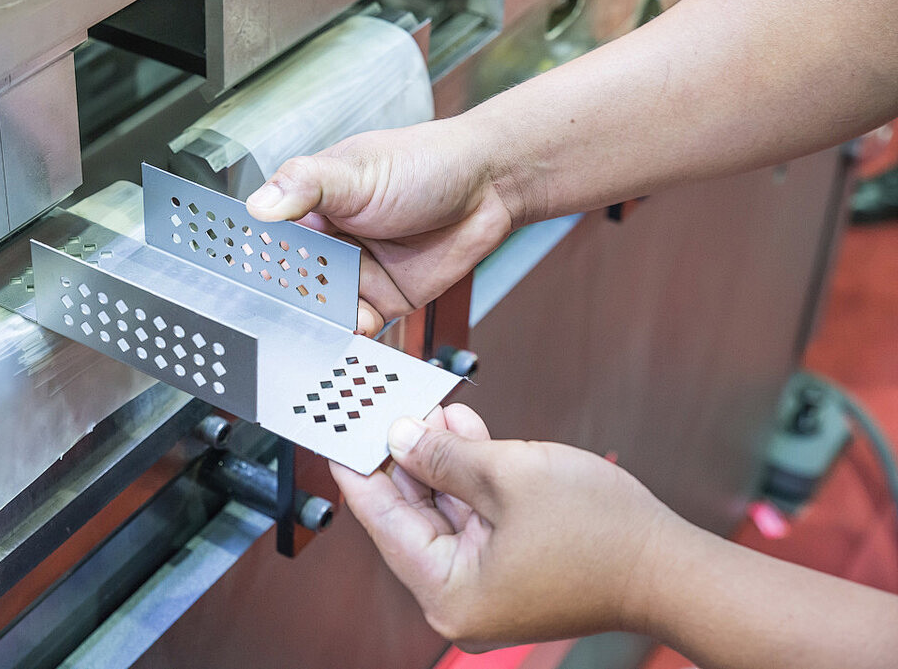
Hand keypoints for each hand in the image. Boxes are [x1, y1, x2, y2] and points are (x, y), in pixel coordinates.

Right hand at [245, 120, 515, 335]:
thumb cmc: (426, 162)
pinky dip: (351, 331)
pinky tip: (353, 325)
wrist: (489, 186)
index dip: (257, 254)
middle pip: (291, 277)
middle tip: (283, 303)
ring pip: (321, 305)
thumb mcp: (358, 170)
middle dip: (286, 294)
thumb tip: (259, 204)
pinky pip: (356, 323)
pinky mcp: (383, 298)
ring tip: (318, 318)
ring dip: (317, 316)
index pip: (270, 234)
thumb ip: (306, 185)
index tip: (247, 272)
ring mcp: (355, 271)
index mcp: (311, 203)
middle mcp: (329, 240)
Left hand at [329, 404, 681, 650]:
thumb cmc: (603, 535)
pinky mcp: (511, 568)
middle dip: (405, 457)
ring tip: (429, 411)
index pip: (384, 523)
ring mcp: (488, 586)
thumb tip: (401, 438)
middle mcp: (462, 599)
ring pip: (446, 511)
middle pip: (413, 516)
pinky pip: (476, 517)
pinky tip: (461, 431)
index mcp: (450, 594)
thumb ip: (444, 457)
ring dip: (440, 459)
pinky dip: (469, 477)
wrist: (673, 565)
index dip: (359, 471)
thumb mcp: (508, 476)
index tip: (337, 436)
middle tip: (386, 410)